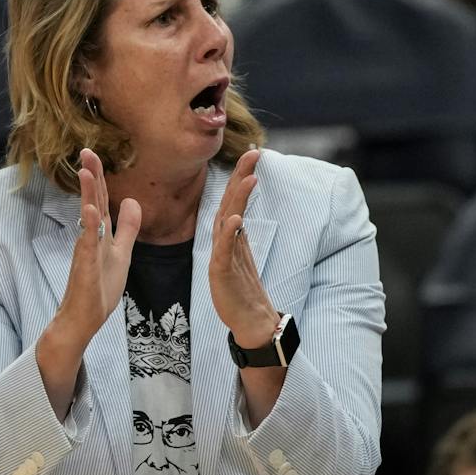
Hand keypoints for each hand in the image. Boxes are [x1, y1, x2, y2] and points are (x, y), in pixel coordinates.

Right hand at [53, 148, 141, 346]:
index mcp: (102, 233)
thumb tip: (132, 201)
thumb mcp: (121, 253)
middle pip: (92, 202)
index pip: (101, 199)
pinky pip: (88, 245)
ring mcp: (87, 252)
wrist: (84, 319)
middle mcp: (92, 238)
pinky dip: (89, 228)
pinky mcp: (85, 269)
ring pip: (88, 219)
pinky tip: (89, 212)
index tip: (93, 153)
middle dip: (91, 176)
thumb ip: (126, 228)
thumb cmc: (99, 288)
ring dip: (87, 195)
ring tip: (85, 172)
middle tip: (86, 150)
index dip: (99, 176)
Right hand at [210, 150, 279, 348]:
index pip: (235, 199)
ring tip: (249, 178)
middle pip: (231, 202)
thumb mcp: (240, 256)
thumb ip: (237, 235)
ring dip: (238, 198)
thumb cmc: (242, 290)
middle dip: (241, 177)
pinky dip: (230, 234)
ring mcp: (222, 255)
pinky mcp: (221, 272)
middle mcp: (224, 241)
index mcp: (230, 236)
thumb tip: (236, 215)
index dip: (242, 176)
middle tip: (252, 153)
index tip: (254, 154)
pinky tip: (236, 219)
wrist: (246, 320)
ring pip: (228, 221)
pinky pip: (225, 250)